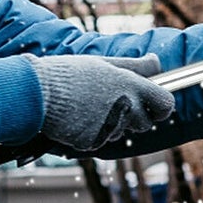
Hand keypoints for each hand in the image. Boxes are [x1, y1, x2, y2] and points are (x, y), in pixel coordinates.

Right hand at [29, 53, 174, 154]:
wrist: (36, 92)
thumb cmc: (69, 73)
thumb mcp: (103, 63)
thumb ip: (134, 66)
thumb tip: (157, 62)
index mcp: (129, 85)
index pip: (166, 104)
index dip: (162, 107)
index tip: (154, 105)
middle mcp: (124, 107)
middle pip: (145, 123)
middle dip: (135, 117)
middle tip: (112, 104)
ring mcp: (109, 126)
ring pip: (122, 132)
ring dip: (113, 124)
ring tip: (89, 107)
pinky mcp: (93, 141)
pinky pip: (101, 141)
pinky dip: (92, 133)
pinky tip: (77, 118)